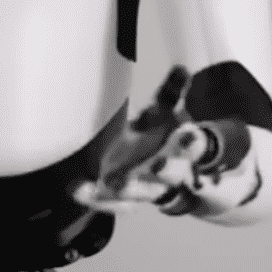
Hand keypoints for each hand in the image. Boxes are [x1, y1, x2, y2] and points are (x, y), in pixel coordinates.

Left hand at [73, 66, 262, 217]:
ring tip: (120, 182)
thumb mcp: (164, 112)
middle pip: (173, 174)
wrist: (155, 172)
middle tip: (159, 163)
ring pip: (144, 192)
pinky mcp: (125, 200)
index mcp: (182, 149)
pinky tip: (78, 190)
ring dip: (133, 187)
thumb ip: (171, 91)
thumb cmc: (160, 135)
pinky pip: (113, 204)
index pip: (193, 146)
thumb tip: (181, 68)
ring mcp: (147, 189)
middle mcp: (169, 173)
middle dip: (168, 169)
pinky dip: (97, 198)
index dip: (192, 142)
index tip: (188, 132)